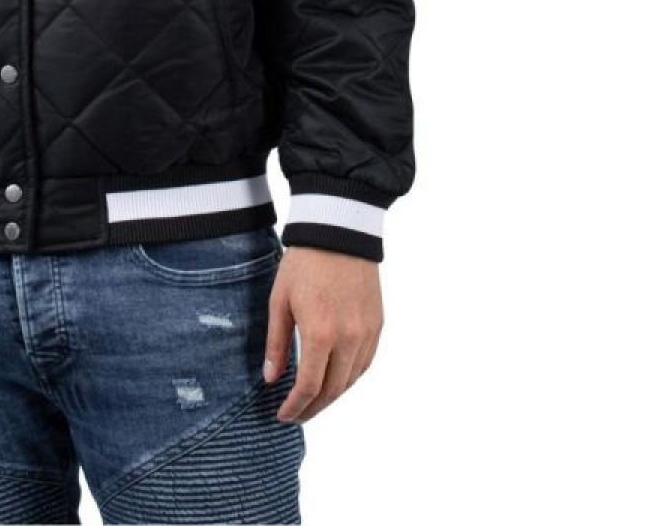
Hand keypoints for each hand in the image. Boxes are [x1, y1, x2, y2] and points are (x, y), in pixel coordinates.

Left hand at [262, 245, 382, 423]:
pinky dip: (349, 378)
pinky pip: (365, 363)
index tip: (283, 415)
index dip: (296, 406)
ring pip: (351, 380)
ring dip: (332, 396)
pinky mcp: (378, 325)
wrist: (338, 233)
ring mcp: (367, 333)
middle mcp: (349, 339)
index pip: (310, 387)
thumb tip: (271, 379)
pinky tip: (335, 379)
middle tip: (296, 415)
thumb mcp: (280, 300)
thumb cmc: (303, 263)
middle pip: (333, 390)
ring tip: (312, 401)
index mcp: (321, 334)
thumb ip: (277, 343)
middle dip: (313, 408)